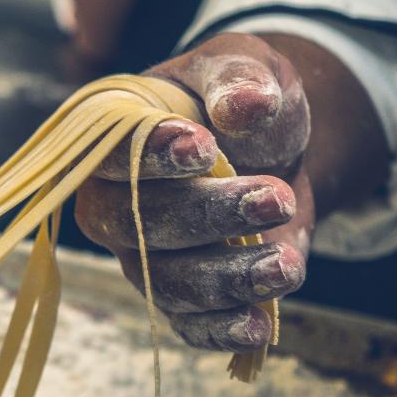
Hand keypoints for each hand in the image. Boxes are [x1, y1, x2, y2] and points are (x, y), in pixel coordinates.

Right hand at [75, 33, 313, 351]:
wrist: (269, 149)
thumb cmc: (239, 100)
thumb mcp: (244, 66)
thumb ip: (239, 77)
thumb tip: (246, 106)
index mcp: (111, 139)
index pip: (110, 156)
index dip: (151, 158)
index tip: (204, 148)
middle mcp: (111, 204)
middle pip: (137, 225)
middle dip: (207, 217)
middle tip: (275, 198)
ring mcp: (139, 255)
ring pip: (165, 281)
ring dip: (226, 277)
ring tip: (285, 263)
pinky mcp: (176, 295)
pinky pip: (186, 324)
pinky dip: (219, 330)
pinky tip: (259, 325)